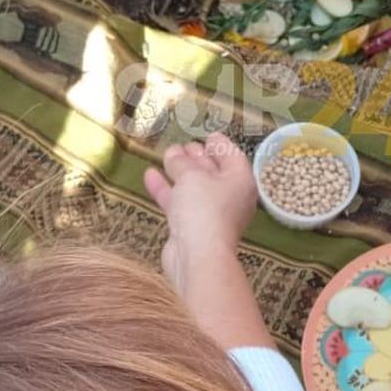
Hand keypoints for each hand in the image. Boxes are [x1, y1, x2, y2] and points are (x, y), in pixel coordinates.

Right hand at [144, 134, 271, 349]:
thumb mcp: (192, 177)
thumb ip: (182, 163)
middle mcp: (230, 197)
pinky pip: (181, 203)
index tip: (209, 134)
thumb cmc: (204, 209)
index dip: (221, 144)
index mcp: (240, 181)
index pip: (233, 156)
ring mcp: (211, 214)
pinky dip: (168, 189)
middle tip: (184, 144)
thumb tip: (175, 153)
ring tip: (166, 155)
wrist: (197, 256)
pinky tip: (150, 175)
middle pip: (214, 172)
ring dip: (180, 172)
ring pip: (195, 188)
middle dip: (198, 158)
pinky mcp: (192, 228)